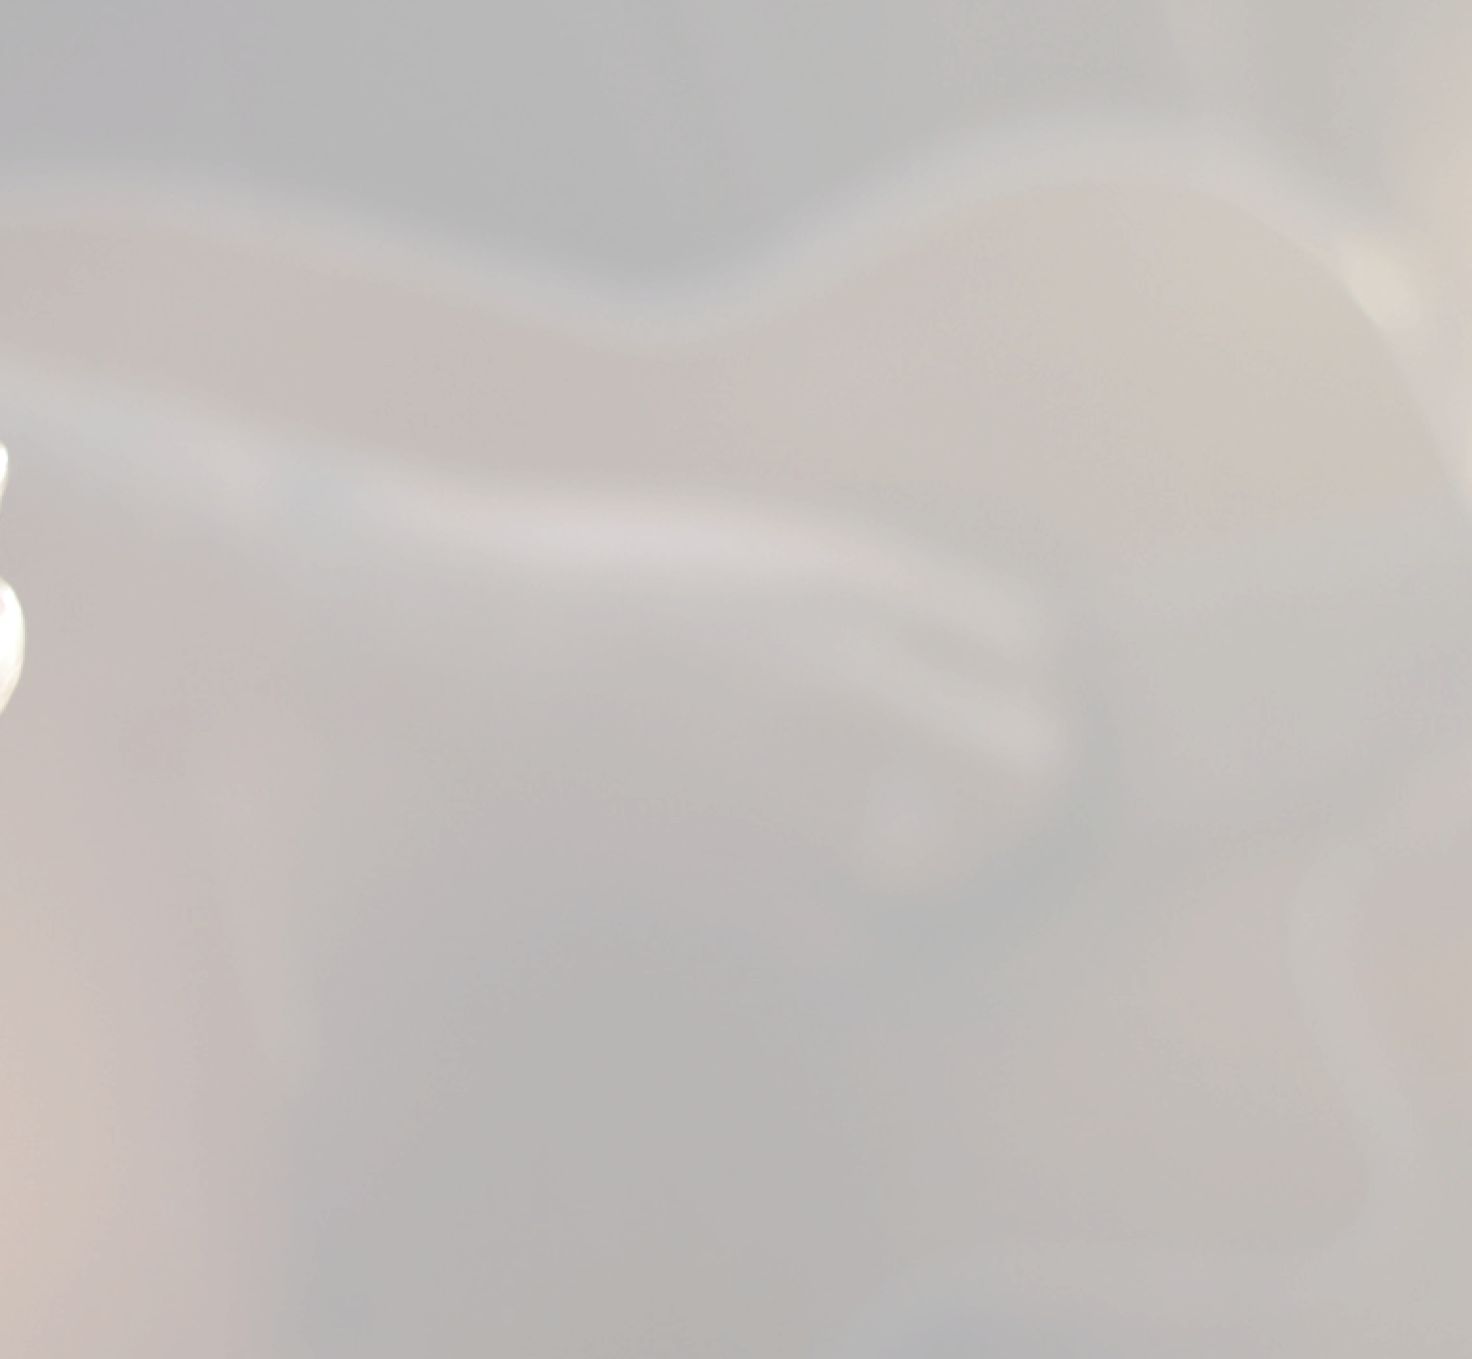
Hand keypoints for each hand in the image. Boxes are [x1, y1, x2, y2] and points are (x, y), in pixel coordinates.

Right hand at [298, 468, 1076, 968]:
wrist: (444, 631)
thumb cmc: (581, 573)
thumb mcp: (737, 553)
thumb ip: (848, 602)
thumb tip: (944, 664)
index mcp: (842, 580)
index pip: (1023, 645)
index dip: (1014, 676)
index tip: (983, 696)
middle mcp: (838, 678)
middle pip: (1027, 764)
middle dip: (1015, 781)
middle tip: (964, 786)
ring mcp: (780, 777)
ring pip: (937, 857)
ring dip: (920, 852)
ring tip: (877, 835)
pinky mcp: (714, 862)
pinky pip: (831, 919)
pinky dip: (829, 912)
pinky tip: (801, 889)